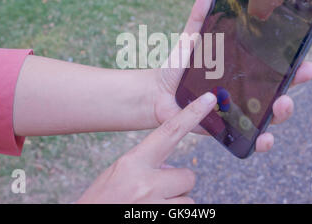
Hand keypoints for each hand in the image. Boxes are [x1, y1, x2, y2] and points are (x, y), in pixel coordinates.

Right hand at [77, 92, 216, 203]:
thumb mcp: (119, 174)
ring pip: (188, 199)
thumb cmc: (102, 200)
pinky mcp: (164, 221)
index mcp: (133, 163)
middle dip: (177, 183)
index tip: (209, 99)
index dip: (191, 114)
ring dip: (174, 202)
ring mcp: (155, 206)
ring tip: (150, 205)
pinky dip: (173, 213)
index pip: (168, 132)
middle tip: (156, 191)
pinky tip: (152, 212)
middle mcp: (146, 183)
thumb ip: (145, 165)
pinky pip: (185, 214)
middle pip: (188, 176)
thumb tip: (170, 168)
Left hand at [151, 0, 311, 151]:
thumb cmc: (177, 67)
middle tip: (301, 79)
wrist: (157, 94)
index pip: (274, 67)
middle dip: (294, 86)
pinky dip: (261, 141)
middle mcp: (244, 90)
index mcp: (241, 68)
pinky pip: (249, 137)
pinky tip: (263, 139)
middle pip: (278, 91)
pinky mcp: (227, 128)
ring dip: (283, 114)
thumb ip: (199, 17)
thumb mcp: (190, 40)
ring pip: (270, 116)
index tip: (308, 62)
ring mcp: (238, 110)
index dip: (294, 66)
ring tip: (281, 108)